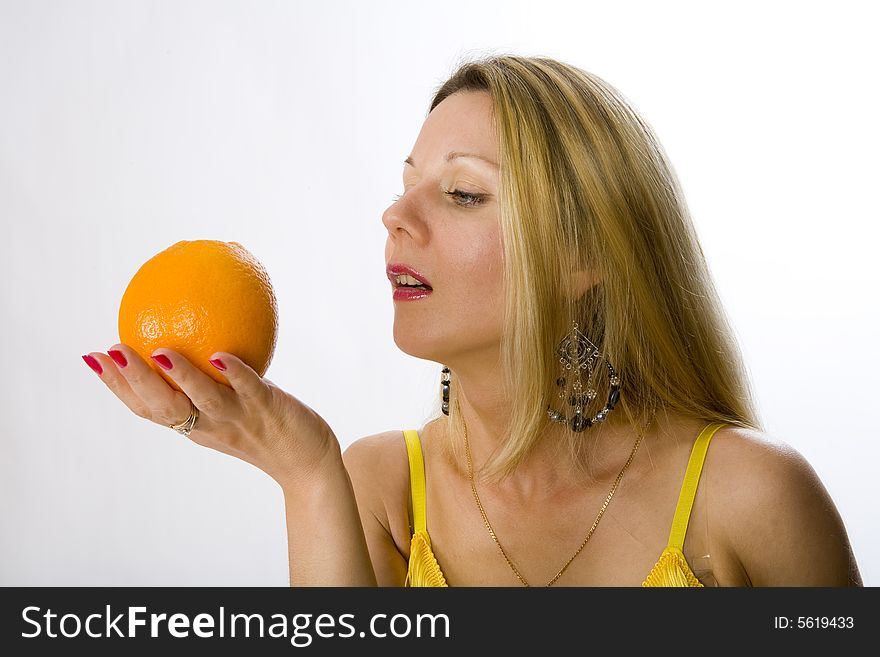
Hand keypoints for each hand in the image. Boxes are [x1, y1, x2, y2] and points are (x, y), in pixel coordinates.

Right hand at [82, 345, 340, 488]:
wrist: (307, 462)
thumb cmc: (266, 430)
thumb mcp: (231, 407)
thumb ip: (210, 382)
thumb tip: (196, 337)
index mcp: (194, 426)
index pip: (147, 409)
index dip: (117, 386)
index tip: (92, 358)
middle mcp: (209, 425)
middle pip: (163, 407)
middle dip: (133, 380)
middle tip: (110, 352)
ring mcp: (238, 418)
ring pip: (202, 400)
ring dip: (179, 377)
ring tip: (158, 352)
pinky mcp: (267, 409)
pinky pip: (248, 388)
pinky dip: (232, 373)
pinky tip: (219, 355)